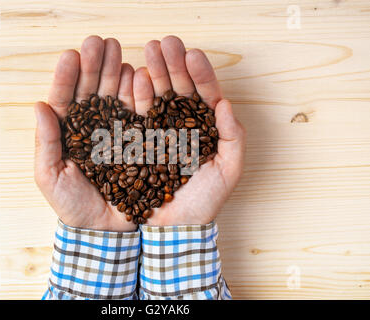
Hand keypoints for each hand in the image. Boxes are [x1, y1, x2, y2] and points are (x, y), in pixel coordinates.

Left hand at [34, 36, 136, 231]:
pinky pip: (137, 113)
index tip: (71, 55)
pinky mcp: (137, 140)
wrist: (104, 230)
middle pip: (91, 90)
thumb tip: (38, 105)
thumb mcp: (49, 176)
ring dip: (115, 72)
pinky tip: (136, 74)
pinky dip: (137, 94)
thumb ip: (44, 142)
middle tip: (98, 42)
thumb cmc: (71, 205)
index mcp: (68, 133)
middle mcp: (92, 127)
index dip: (67, 77)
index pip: (65, 99)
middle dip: (94, 66)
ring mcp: (116, 131)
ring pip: (115, 95)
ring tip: (117, 51)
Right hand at [133, 36, 245, 225]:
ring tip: (149, 51)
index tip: (192, 54)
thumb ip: (233, 138)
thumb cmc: (205, 201)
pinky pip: (137, 115)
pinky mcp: (138, 141)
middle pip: (178, 89)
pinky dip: (136, 96)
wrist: (174, 226)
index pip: (204, 95)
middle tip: (166, 42)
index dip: (200, 74)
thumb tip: (226, 103)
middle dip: (173, 64)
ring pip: (157, 96)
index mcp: (205, 129)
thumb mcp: (229, 170)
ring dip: (154, 72)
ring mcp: (158, 131)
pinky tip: (136, 77)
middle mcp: (181, 125)